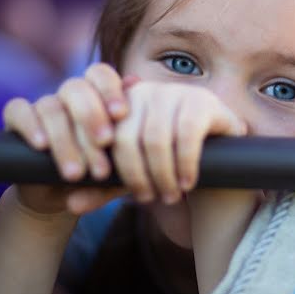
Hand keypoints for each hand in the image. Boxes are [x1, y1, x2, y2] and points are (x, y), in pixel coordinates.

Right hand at [3, 63, 131, 214]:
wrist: (65, 198)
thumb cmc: (102, 176)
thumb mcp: (122, 165)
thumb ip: (133, 132)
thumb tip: (136, 85)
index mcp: (98, 96)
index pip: (100, 74)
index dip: (110, 89)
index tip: (121, 114)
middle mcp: (70, 96)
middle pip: (76, 88)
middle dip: (91, 117)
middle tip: (104, 144)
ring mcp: (43, 106)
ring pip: (51, 107)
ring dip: (66, 140)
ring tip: (77, 173)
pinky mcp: (16, 119)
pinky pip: (18, 110)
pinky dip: (30, 126)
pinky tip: (42, 146)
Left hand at [110, 81, 246, 206]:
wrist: (221, 161)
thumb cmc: (170, 168)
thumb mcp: (134, 174)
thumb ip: (105, 185)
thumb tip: (73, 203)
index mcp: (122, 103)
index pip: (104, 135)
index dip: (111, 167)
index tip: (128, 194)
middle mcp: (146, 90)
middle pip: (127, 138)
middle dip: (137, 176)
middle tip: (150, 199)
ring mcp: (176, 91)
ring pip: (155, 138)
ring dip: (162, 175)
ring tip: (170, 195)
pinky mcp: (204, 101)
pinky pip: (187, 134)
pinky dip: (185, 163)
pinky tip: (187, 182)